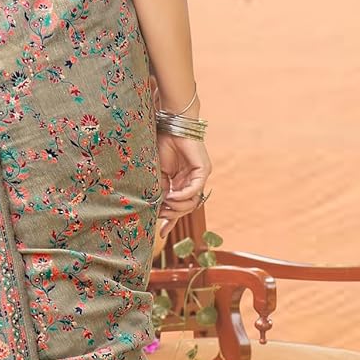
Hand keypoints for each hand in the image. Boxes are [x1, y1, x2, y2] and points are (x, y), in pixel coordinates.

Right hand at [154, 130, 211, 245]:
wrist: (170, 125)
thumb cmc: (161, 144)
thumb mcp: (157, 173)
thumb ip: (159, 189)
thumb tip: (156, 208)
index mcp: (181, 183)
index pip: (179, 207)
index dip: (170, 221)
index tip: (160, 233)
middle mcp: (192, 182)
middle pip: (186, 208)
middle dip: (172, 215)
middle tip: (160, 215)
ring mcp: (198, 177)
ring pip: (193, 203)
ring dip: (178, 207)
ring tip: (165, 204)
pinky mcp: (203, 170)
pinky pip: (195, 190)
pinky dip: (184, 196)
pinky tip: (172, 195)